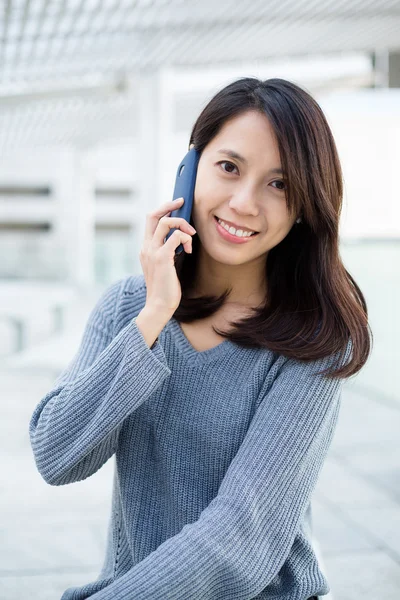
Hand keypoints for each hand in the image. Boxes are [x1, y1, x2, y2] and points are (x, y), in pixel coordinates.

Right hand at [139, 197, 196, 314]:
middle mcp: (146, 247)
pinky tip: (189, 250)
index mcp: (146, 247)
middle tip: (183, 202)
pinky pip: (176, 237)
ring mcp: (152, 252)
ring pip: (166, 222)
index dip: (163, 208)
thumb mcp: (164, 265)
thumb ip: (168, 251)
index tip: (176, 204)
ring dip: (182, 224)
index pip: (151, 220)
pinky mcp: (162, 258)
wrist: (159, 305)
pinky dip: (186, 239)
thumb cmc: (165, 287)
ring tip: (191, 235)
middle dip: (169, 205)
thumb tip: (180, 238)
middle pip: (153, 215)